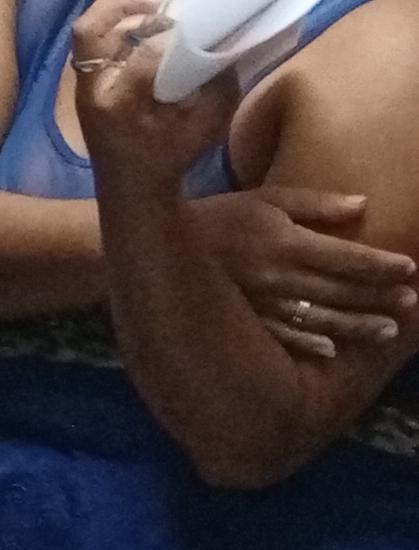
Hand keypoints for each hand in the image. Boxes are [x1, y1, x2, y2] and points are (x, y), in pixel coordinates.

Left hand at [69, 0, 237, 197]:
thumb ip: (219, 87)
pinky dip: (116, 29)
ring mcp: (84, 87)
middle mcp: (94, 91)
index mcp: (122, 104)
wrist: (130, 190)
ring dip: (118, 13)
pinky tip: (146, 28)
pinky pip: (94, 46)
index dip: (171, 35)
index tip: (195, 24)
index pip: (143, 54)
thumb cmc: (171, 160)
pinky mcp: (85, 85)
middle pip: (89, 32)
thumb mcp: (206, 127)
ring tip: (154, 8)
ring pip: (86, 34)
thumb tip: (230, 45)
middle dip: (120, 5)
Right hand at [185, 183, 418, 361]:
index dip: (380, 264)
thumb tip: (363, 204)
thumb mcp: (263, 199)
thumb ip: (312, 203)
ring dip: (356, 324)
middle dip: (378, 296)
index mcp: (284, 241)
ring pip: (318, 317)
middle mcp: (277, 274)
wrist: (156, 242)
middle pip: (339, 289)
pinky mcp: (242, 318)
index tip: (410, 268)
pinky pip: (281, 334)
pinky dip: (308, 343)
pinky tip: (333, 350)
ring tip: (389, 331)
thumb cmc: (218, 216)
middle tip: (412, 301)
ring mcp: (259, 301)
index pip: (346, 256)